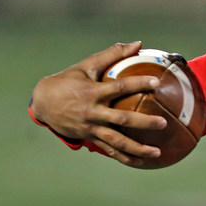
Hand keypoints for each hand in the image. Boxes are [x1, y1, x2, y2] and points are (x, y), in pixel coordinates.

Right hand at [30, 41, 166, 166]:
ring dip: (137, 148)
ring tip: (157, 153)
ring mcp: (90, 127)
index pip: (120, 87)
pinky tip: (142, 162)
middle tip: (163, 123)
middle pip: (121, 120)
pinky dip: (125, 157)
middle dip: (143, 122)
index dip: (139, 84)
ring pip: (116, 141)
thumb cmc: (68, 81)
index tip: (157, 82)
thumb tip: (137, 43)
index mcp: (93, 91)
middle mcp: (92, 111)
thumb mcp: (86, 66)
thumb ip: (112, 55)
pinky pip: (109, 150)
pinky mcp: (89, 137)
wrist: (42, 102)